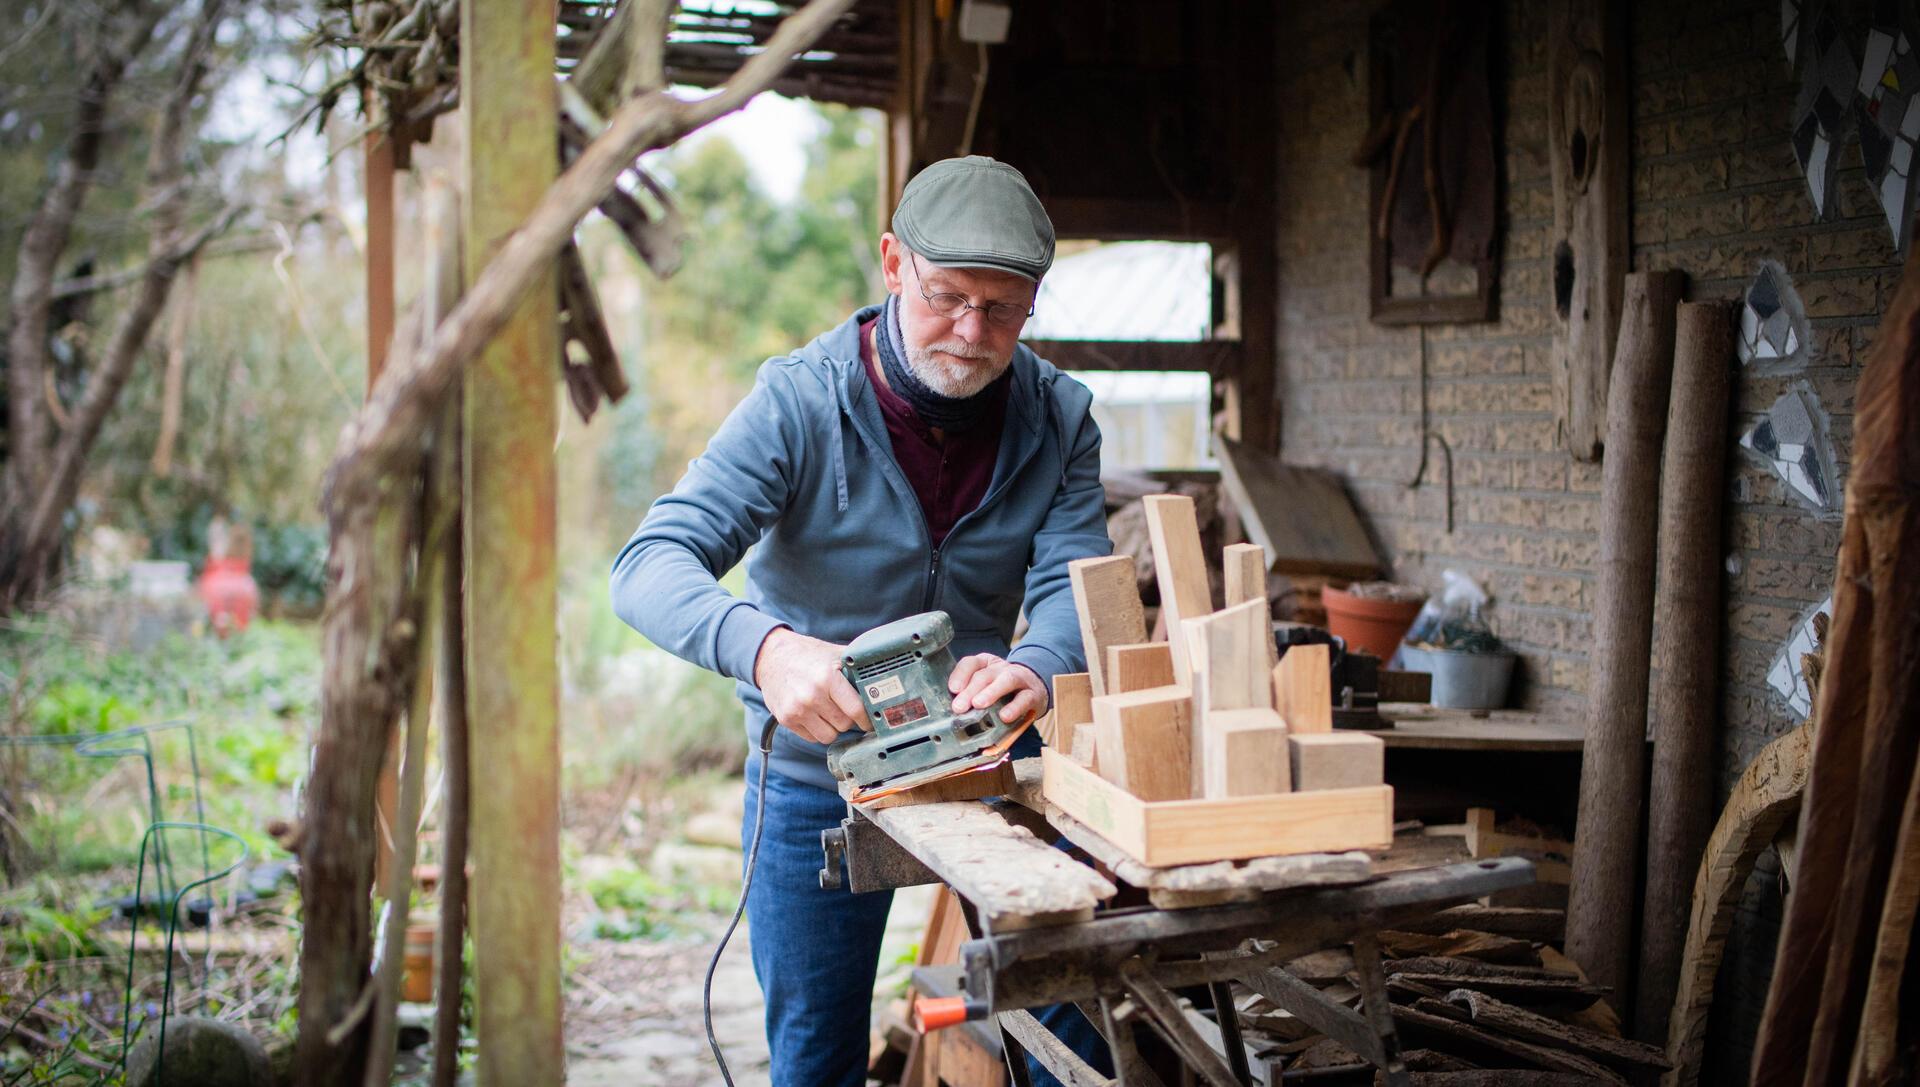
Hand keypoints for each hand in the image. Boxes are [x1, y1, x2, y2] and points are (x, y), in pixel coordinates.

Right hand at [753, 627, 869, 743]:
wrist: (770, 657)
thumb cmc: (807, 655)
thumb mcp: (833, 653)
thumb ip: (856, 665)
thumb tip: (883, 674)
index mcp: (827, 678)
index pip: (856, 710)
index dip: (867, 718)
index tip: (871, 720)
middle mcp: (811, 696)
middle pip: (844, 725)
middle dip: (849, 719)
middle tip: (847, 709)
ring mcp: (797, 710)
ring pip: (829, 736)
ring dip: (833, 728)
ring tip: (830, 712)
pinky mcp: (785, 719)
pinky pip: (812, 737)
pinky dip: (817, 730)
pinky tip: (815, 714)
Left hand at [947, 654, 1046, 724]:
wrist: (1036, 686)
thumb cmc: (1004, 689)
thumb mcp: (986, 685)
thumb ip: (970, 694)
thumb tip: (954, 711)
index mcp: (986, 664)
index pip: (971, 663)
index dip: (961, 674)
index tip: (953, 689)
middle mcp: (1002, 669)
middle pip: (985, 675)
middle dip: (970, 691)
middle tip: (959, 707)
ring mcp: (1019, 679)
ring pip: (1006, 680)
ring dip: (991, 692)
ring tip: (978, 705)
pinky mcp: (1033, 694)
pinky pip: (1024, 699)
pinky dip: (1014, 707)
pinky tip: (1004, 716)